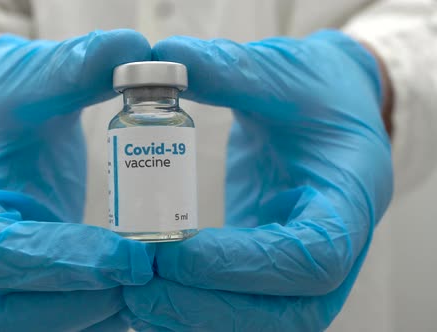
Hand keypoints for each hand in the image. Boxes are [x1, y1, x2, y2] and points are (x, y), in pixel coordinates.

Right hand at [0, 30, 155, 330]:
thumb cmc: (3, 98)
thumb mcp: (33, 75)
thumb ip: (79, 66)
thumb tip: (137, 51)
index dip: (57, 264)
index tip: (130, 258)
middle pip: (1, 312)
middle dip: (79, 301)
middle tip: (147, 273)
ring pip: (26, 326)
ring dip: (92, 314)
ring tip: (147, 282)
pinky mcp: (19, 282)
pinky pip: (51, 318)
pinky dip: (93, 312)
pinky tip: (135, 288)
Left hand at [124, 30, 392, 330]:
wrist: (333, 113)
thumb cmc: (314, 92)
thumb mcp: (279, 73)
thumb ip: (226, 69)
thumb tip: (160, 58)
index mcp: (350, 196)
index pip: (312, 258)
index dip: (243, 265)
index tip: (174, 252)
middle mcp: (339, 246)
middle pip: (291, 314)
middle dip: (212, 309)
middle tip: (141, 289)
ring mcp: (310, 270)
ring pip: (267, 325)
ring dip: (198, 320)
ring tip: (137, 299)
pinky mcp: (278, 274)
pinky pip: (246, 313)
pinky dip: (198, 315)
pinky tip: (151, 300)